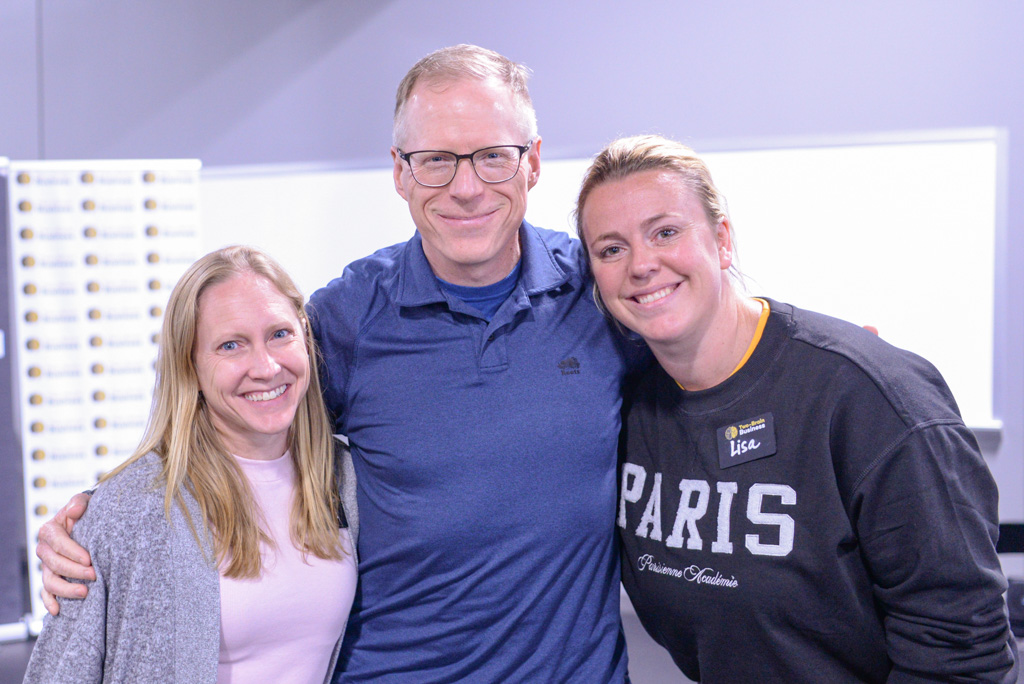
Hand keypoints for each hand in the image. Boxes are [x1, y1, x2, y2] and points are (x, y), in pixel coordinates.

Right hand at [36, 493, 94, 614]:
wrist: (88, 522)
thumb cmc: (86, 512)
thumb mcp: (83, 502)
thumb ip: (78, 503)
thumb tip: (74, 511)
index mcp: (50, 530)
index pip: (58, 543)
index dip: (72, 552)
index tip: (89, 559)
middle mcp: (45, 550)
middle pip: (54, 564)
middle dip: (74, 571)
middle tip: (94, 575)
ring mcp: (46, 566)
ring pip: (50, 582)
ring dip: (65, 590)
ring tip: (85, 592)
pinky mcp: (51, 578)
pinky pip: (46, 593)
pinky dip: (49, 602)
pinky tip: (58, 610)